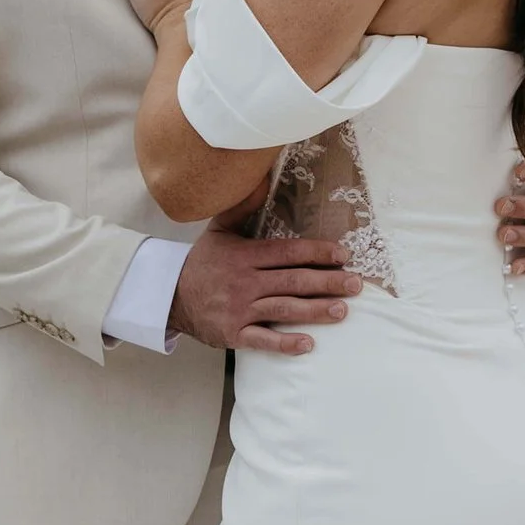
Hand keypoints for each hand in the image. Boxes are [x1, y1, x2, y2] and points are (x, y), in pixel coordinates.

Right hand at [173, 219, 358, 355]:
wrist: (168, 296)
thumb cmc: (202, 263)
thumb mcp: (219, 231)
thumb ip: (242, 207)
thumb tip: (262, 180)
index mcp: (246, 255)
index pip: (288, 252)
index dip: (317, 253)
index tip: (343, 255)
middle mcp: (245, 282)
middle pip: (293, 281)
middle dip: (327, 282)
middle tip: (356, 284)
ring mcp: (240, 309)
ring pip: (284, 309)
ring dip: (315, 310)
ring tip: (342, 310)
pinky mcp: (234, 333)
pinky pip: (262, 339)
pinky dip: (284, 343)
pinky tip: (308, 344)